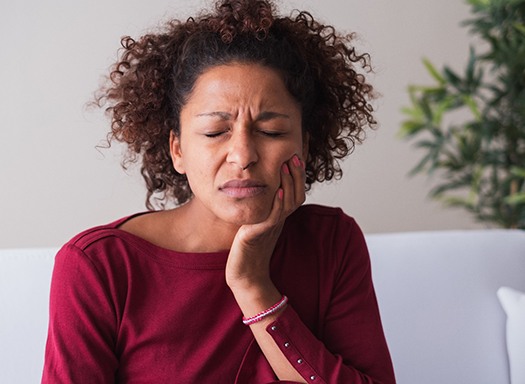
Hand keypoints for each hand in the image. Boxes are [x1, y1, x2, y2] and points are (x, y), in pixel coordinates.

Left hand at [225, 154, 305, 292]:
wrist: (244, 275)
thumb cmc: (247, 250)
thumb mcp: (257, 223)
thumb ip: (262, 208)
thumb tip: (262, 190)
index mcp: (279, 217)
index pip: (295, 193)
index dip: (297, 176)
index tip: (295, 157)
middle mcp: (279, 221)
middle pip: (296, 195)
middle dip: (296, 175)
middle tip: (294, 156)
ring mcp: (271, 228)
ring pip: (287, 203)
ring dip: (288, 183)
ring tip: (285, 166)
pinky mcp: (259, 235)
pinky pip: (272, 217)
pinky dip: (276, 204)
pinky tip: (276, 191)